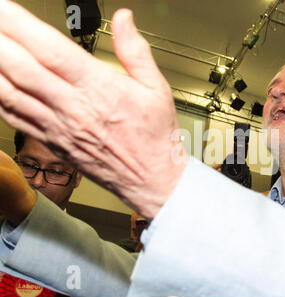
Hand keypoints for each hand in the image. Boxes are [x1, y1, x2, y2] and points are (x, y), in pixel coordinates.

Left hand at [0, 2, 187, 218]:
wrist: (150, 178)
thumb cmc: (154, 137)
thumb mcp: (156, 88)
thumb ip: (135, 51)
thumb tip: (123, 19)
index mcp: (100, 89)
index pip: (51, 51)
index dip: (21, 26)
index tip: (5, 9)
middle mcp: (73, 108)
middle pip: (22, 68)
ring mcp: (58, 127)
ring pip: (11, 93)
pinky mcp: (52, 142)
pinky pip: (14, 118)